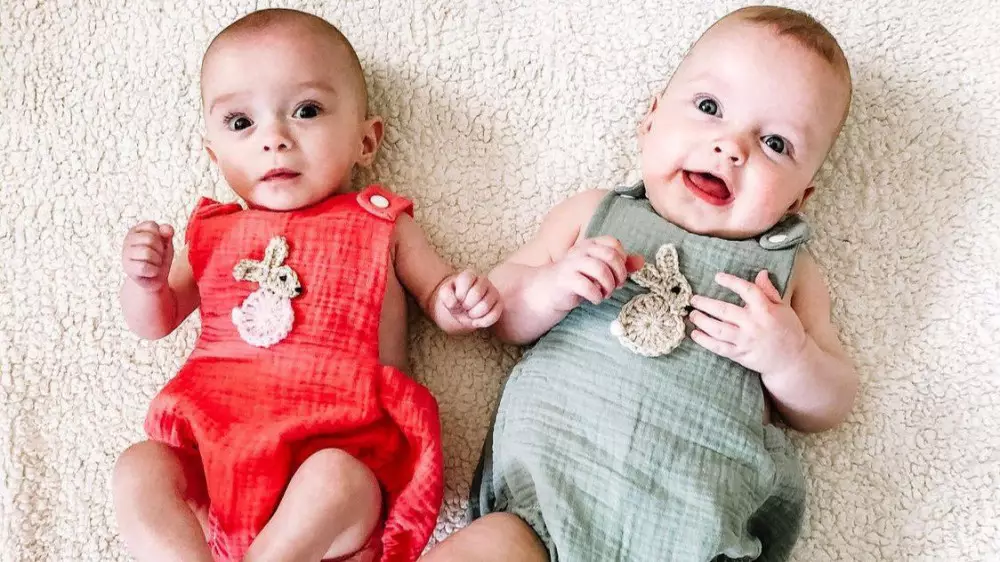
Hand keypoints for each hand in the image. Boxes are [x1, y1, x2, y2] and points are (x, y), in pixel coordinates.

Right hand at [122, 221, 174, 291]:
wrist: (154, 279)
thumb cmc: (159, 257)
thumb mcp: (166, 243)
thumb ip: (167, 233)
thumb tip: (167, 229)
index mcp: (136, 230)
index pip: (152, 226)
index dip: (161, 236)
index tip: (159, 244)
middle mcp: (128, 240)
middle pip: (150, 239)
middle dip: (160, 250)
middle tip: (157, 256)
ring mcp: (125, 254)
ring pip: (147, 253)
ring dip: (157, 261)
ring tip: (154, 263)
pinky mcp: (128, 269)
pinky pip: (145, 267)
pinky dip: (153, 271)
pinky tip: (151, 272)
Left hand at [436, 270, 503, 328]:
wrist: (463, 308)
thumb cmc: (454, 299)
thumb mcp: (445, 294)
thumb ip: (445, 295)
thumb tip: (454, 303)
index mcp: (470, 275)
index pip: (466, 281)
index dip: (459, 295)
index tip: (457, 299)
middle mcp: (483, 280)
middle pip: (476, 294)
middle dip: (466, 305)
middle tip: (463, 307)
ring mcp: (493, 292)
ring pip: (485, 306)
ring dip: (473, 314)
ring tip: (470, 313)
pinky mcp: (499, 304)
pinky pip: (494, 316)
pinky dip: (482, 322)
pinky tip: (476, 321)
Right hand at [541, 236, 644, 311]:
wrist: (547, 291)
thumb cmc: (577, 280)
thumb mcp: (600, 271)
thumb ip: (620, 265)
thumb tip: (642, 261)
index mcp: (590, 244)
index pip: (614, 244)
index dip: (622, 260)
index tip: (619, 274)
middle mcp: (581, 250)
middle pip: (610, 255)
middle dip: (619, 274)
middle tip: (616, 286)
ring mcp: (572, 264)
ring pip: (600, 269)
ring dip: (608, 286)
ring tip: (606, 294)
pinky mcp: (565, 279)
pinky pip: (587, 286)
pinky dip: (596, 295)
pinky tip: (595, 299)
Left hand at [688, 270, 808, 373]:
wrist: (793, 360)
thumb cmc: (788, 330)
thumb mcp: (784, 308)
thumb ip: (769, 291)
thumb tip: (761, 273)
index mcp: (766, 310)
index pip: (747, 291)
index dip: (731, 282)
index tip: (717, 277)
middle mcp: (753, 325)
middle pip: (725, 311)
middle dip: (706, 304)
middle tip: (693, 299)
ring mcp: (745, 341)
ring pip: (718, 330)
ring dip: (702, 321)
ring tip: (692, 315)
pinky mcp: (740, 355)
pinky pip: (719, 347)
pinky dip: (705, 341)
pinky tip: (695, 334)